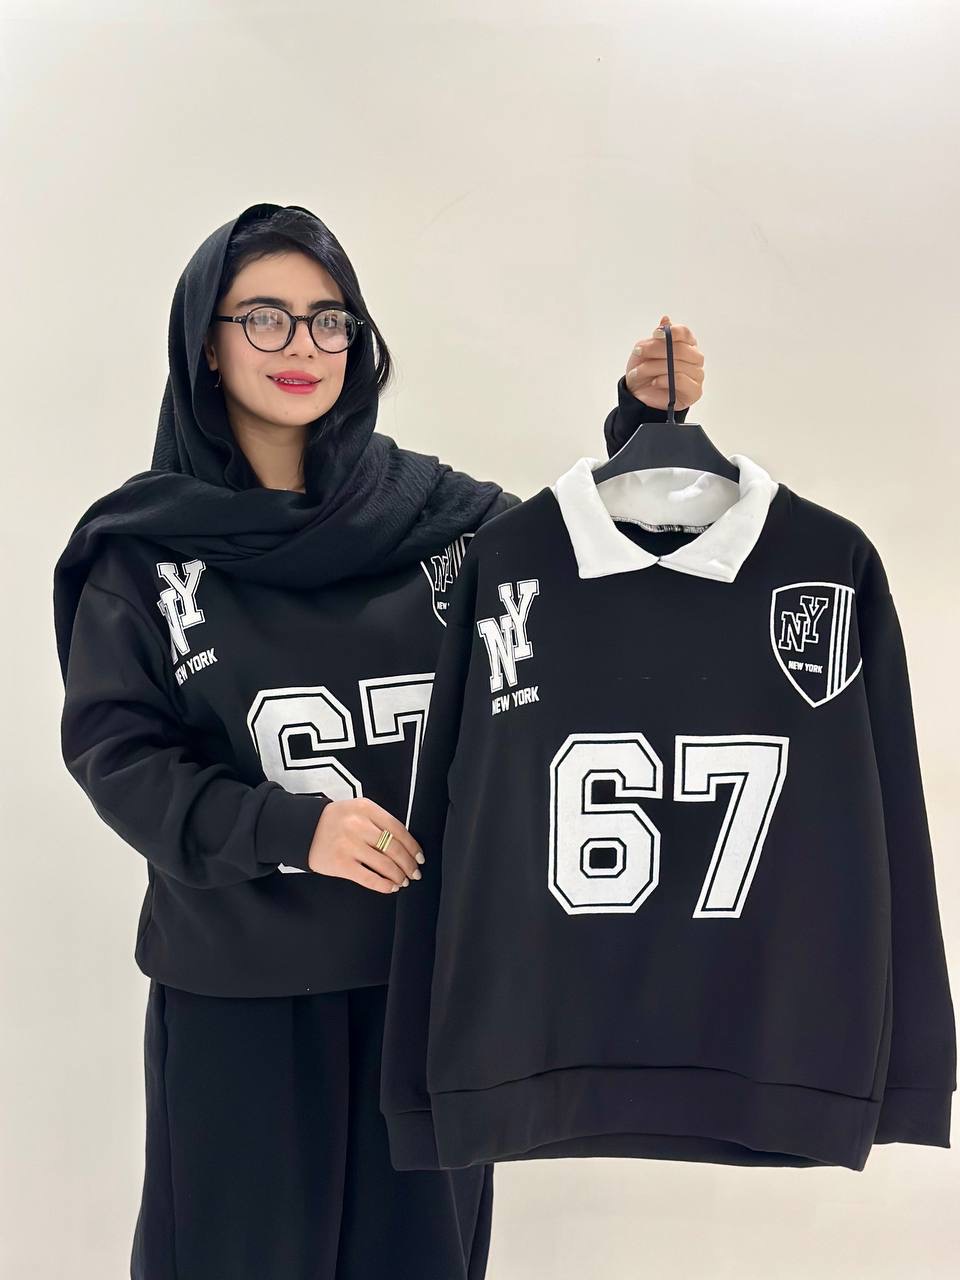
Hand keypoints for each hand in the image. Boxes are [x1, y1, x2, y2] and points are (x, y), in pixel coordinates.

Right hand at [306, 797, 423, 892]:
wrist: (302, 829)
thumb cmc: (335, 821)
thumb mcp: (357, 810)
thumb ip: (379, 821)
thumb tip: (406, 845)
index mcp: (366, 808)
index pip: (398, 829)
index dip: (413, 846)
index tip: (419, 857)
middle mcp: (358, 825)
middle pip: (394, 848)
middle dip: (408, 864)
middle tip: (415, 873)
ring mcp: (348, 845)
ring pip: (384, 864)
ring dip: (398, 876)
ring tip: (403, 881)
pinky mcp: (340, 864)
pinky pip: (369, 878)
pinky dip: (384, 885)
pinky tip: (390, 887)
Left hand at [625, 314, 703, 411]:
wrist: (639, 396)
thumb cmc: (644, 372)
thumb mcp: (645, 350)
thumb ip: (657, 337)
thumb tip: (665, 320)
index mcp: (686, 345)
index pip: (684, 333)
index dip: (670, 332)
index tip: (654, 334)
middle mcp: (695, 358)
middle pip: (681, 349)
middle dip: (656, 350)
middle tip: (638, 351)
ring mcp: (697, 375)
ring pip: (677, 365)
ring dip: (653, 367)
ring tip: (639, 372)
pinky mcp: (694, 391)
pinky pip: (680, 380)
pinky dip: (664, 379)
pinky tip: (655, 381)